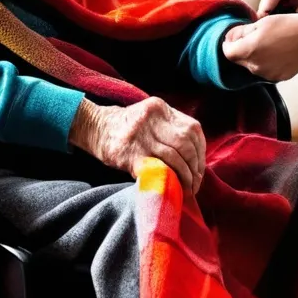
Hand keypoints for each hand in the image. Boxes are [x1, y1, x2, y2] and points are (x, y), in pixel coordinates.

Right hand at [69, 97, 206, 193]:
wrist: (96, 128)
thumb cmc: (128, 126)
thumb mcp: (151, 116)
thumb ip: (171, 127)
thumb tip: (195, 157)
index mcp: (161, 108)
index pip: (193, 130)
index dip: (201, 152)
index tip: (200, 168)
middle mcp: (153, 119)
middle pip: (186, 144)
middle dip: (196, 167)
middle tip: (196, 184)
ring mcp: (142, 136)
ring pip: (175, 158)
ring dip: (186, 177)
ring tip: (188, 189)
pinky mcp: (132, 154)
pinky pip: (158, 168)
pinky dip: (170, 180)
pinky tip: (173, 188)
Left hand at [222, 10, 297, 81]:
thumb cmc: (289, 24)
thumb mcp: (262, 22)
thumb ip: (241, 31)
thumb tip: (230, 38)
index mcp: (249, 51)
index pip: (227, 52)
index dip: (228, 43)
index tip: (234, 35)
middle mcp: (257, 67)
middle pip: (239, 60)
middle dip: (241, 49)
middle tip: (252, 36)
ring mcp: (269, 75)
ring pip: (253, 66)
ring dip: (254, 56)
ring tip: (268, 43)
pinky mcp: (280, 78)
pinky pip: (266, 70)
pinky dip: (267, 62)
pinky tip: (277, 51)